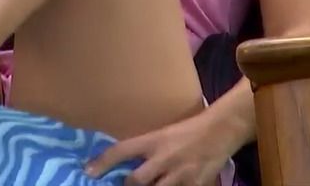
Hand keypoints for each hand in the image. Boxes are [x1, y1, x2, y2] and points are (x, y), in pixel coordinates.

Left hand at [83, 108, 237, 185]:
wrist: (221, 130)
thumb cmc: (189, 130)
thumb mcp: (163, 134)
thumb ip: (146, 150)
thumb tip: (125, 164)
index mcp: (154, 140)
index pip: (122, 150)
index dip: (102, 161)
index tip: (88, 171)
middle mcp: (164, 158)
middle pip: (135, 180)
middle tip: (123, 185)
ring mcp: (180, 174)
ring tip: (151, 184)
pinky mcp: (196, 185)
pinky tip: (173, 185)